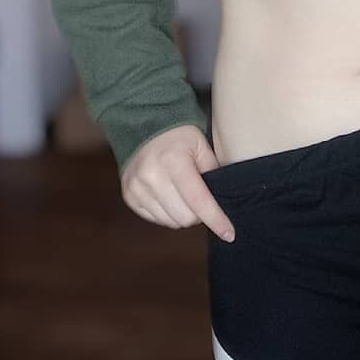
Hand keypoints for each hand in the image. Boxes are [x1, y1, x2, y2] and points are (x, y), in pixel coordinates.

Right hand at [120, 123, 236, 241]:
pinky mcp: (129, 196)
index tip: (229, 234)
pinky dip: (167, 213)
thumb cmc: (179, 136)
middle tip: (201, 199)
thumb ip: (213, 172)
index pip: (198, 201)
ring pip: (170, 222)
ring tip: (184, 195)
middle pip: (184, 218)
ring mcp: (137, 188)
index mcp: (174, 161)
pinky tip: (169, 196)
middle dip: (198, 214)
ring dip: (182, 215)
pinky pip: (155, 219)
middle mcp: (152, 176)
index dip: (216, 220)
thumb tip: (223, 201)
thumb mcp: (201, 146)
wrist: (144, 125)